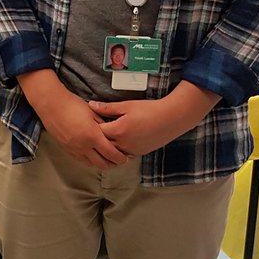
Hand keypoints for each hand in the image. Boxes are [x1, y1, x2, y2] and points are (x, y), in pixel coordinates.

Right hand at [18, 69, 127, 167]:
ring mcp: (74, 149)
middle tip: (119, 161)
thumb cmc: (72, 105)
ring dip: (101, 164)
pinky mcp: (67, 149)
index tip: (125, 158)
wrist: (52, 105)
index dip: (120, 158)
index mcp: (92, 136)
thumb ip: (104, 125)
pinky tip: (93, 156)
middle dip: (113, 164)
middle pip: (102, 163)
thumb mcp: (93, 113)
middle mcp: (83, 146)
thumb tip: (113, 133)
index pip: (111, 154)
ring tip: (107, 159)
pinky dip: (90, 161)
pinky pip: (81, 160)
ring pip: (91, 164)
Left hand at [88, 81, 219, 157]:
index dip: (91, 126)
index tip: (88, 121)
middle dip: (97, 138)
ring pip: (112, 152)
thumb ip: (107, 107)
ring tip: (104, 138)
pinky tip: (117, 142)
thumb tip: (90, 105)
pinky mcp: (138, 153)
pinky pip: (123, 154)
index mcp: (117, 131)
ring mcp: (131, 151)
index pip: (97, 132)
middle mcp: (122, 144)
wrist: (171, 119)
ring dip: (108, 146)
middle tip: (92, 131)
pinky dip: (118, 149)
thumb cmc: (149, 109)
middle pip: (103, 144)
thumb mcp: (126, 105)